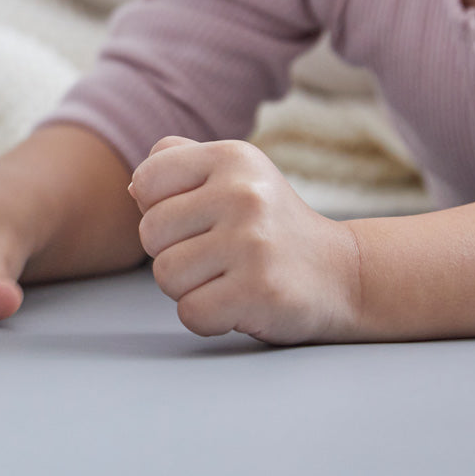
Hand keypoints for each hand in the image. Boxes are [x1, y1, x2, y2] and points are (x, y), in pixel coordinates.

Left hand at [129, 136, 362, 344]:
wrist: (340, 274)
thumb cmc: (267, 225)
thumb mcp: (233, 175)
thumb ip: (177, 164)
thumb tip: (134, 190)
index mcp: (232, 157)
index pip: (146, 180)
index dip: (159, 208)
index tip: (196, 219)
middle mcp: (244, 193)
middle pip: (150, 233)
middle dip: (173, 252)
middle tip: (216, 254)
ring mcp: (254, 242)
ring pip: (165, 275)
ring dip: (189, 287)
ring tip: (227, 277)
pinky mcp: (260, 291)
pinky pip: (190, 313)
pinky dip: (208, 318)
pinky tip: (237, 303)